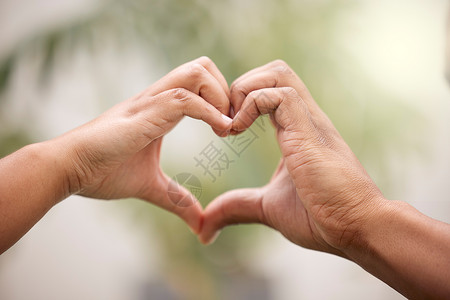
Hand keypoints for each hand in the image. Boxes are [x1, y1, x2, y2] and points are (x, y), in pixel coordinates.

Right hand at [57, 57, 231, 232]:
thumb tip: (201, 225)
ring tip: (224, 129)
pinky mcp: (145, 113)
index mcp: (161, 109)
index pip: (200, 81)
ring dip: (220, 97)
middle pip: (202, 65)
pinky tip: (220, 132)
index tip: (229, 130)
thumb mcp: (152, 187)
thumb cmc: (102, 171)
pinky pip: (185, 99)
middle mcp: (158, 98)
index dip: (222, 100)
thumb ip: (178, 201)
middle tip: (230, 125)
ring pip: (196, 71)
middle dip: (226, 91)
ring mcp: (151, 102)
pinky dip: (210, 112)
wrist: (68, 169)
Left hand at [199, 60, 385, 254]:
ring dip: (243, 90)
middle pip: (274, 71)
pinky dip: (250, 104)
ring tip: (231, 124)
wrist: (357, 228)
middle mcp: (302, 119)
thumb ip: (237, 207)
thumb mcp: (267, 209)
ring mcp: (307, 121)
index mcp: (295, 131)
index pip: (269, 90)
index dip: (241, 99)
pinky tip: (238, 131)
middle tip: (224, 120)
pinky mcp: (308, 130)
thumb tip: (206, 226)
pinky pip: (278, 94)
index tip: (224, 130)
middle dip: (240, 86)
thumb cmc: (320, 217)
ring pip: (277, 73)